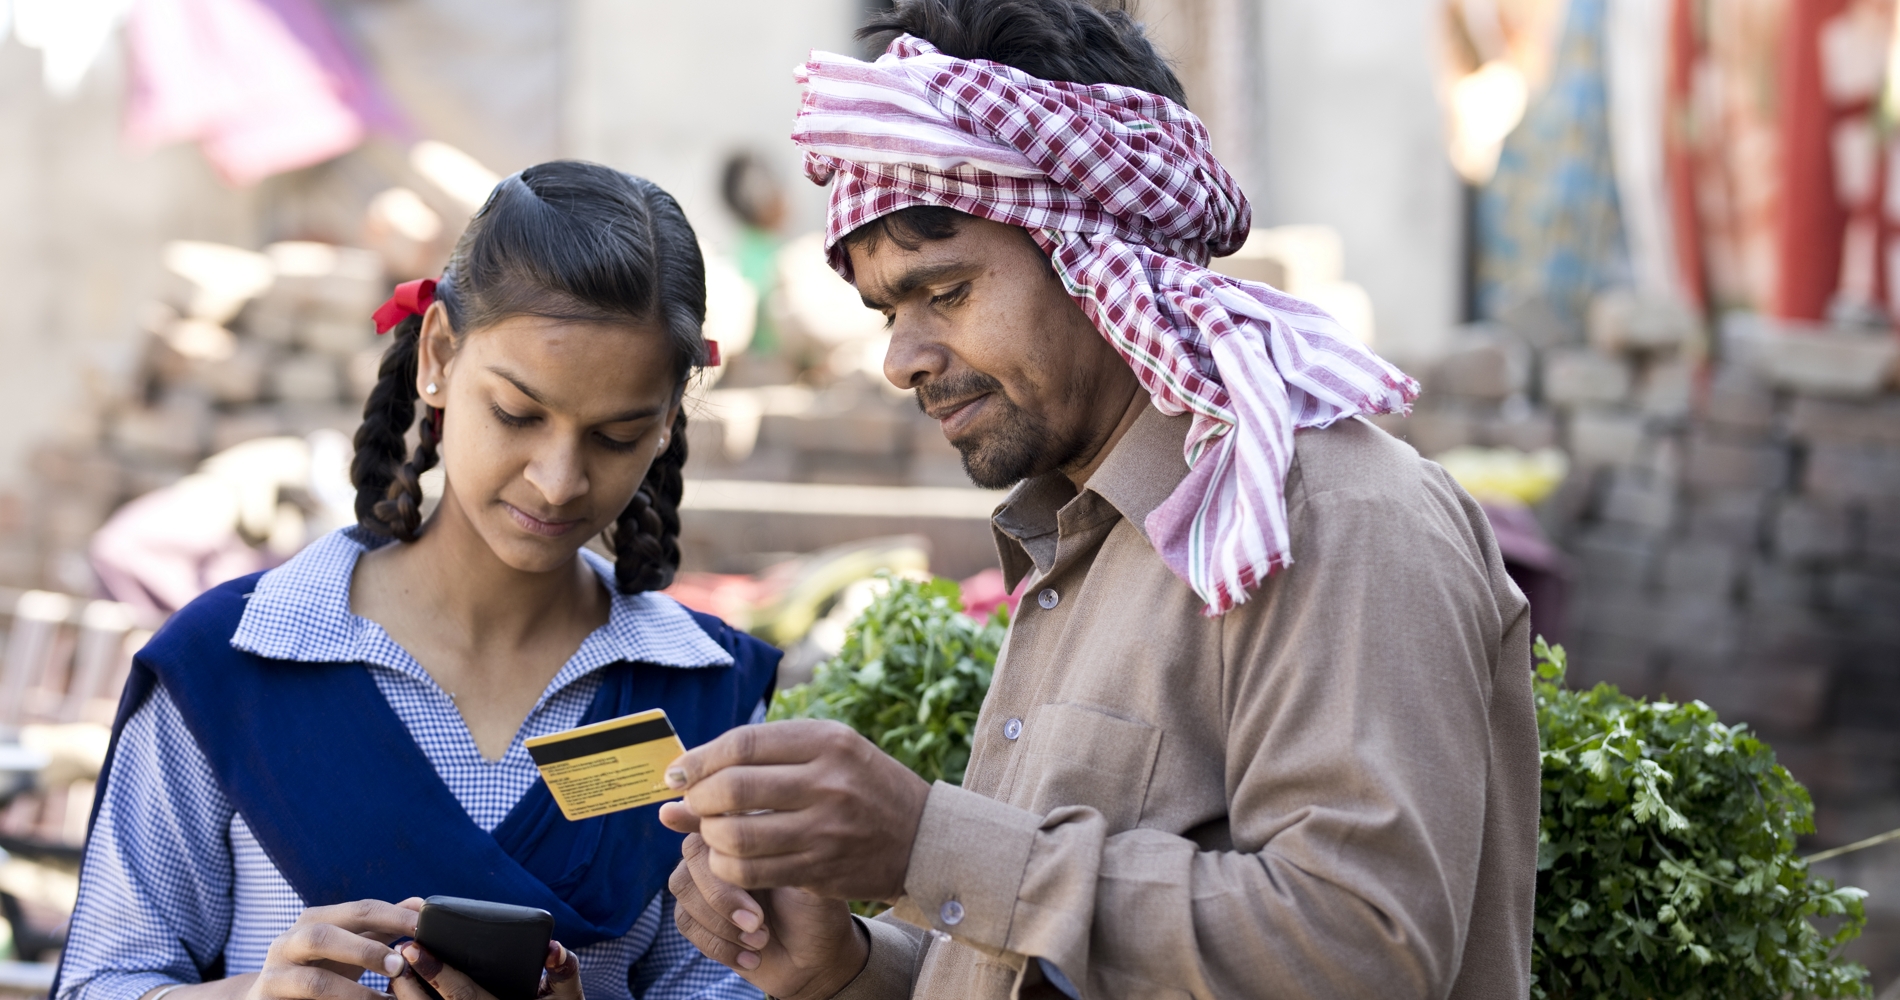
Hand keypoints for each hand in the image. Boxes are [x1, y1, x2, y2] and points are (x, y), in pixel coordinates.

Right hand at [241, 899, 417, 999]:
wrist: (270, 997)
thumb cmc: (319, 967)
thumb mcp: (348, 944)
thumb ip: (381, 927)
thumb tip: (418, 904)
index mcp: (314, 920)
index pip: (358, 910)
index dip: (392, 917)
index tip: (423, 926)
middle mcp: (289, 942)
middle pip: (325, 937)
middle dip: (366, 951)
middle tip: (401, 966)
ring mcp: (275, 975)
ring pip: (314, 981)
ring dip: (353, 992)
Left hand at [391, 939, 581, 999]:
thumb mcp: (567, 997)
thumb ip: (564, 972)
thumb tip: (553, 948)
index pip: (462, 994)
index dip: (437, 972)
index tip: (415, 947)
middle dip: (410, 981)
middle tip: (399, 951)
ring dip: (406, 994)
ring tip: (397, 967)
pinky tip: (405, 987)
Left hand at [657, 719, 929, 899]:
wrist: (925, 838)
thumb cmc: (865, 785)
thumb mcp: (831, 750)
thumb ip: (766, 754)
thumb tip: (686, 770)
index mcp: (828, 741)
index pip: (742, 744)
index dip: (699, 759)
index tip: (679, 772)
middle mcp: (827, 782)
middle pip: (733, 789)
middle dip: (698, 799)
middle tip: (692, 802)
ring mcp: (825, 830)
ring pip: (736, 837)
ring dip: (710, 836)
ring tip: (712, 830)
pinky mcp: (821, 870)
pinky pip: (753, 872)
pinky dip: (727, 867)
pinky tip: (729, 858)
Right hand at [667, 832, 865, 999]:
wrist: (814, 959)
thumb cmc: (816, 912)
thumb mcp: (808, 880)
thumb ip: (782, 854)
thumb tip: (752, 824)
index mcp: (751, 830)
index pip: (715, 815)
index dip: (695, 816)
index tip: (687, 827)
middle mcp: (722, 851)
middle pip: (694, 855)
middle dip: (722, 894)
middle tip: (758, 922)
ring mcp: (705, 882)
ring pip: (683, 888)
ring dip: (721, 922)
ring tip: (761, 941)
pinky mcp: (696, 915)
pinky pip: (686, 922)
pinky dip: (717, 944)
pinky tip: (750, 957)